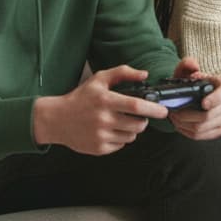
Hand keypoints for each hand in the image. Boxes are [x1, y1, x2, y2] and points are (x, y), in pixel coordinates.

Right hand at [32, 65, 167, 154]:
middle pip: (138, 124)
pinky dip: (120, 138)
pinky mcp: (99, 148)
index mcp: (105, 100)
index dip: (153, 109)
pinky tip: (109, 130)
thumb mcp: (98, 79)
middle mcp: (103, 119)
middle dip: (144, 121)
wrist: (57, 119)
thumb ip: (122, 73)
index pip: (136, 106)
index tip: (163, 111)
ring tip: (120, 122)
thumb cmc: (80, 98)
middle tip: (139, 116)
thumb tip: (144, 74)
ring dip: (132, 130)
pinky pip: (121, 145)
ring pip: (131, 136)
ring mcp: (101, 135)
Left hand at [166, 56, 220, 140]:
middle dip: (188, 115)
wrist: (192, 97)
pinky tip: (180, 125)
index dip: (215, 99)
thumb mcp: (186, 71)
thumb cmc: (191, 84)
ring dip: (184, 124)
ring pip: (203, 127)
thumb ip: (187, 64)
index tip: (203, 103)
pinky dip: (187, 132)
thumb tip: (193, 65)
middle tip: (174, 112)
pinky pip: (202, 136)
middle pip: (210, 115)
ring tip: (174, 117)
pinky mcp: (218, 130)